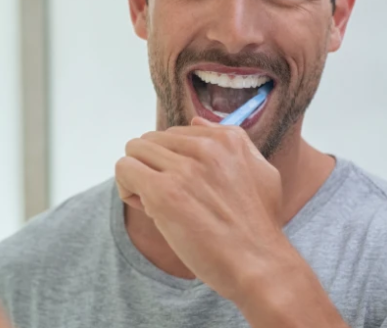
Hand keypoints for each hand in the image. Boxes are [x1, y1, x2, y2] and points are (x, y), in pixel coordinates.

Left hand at [115, 118, 285, 302]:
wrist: (259, 264)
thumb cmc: (259, 227)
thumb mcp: (261, 172)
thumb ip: (232, 143)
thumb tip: (196, 122)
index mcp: (227, 139)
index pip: (176, 134)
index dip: (173, 161)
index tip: (184, 187)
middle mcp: (205, 147)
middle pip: (151, 140)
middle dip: (153, 167)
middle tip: (168, 198)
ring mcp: (184, 168)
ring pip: (134, 151)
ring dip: (138, 177)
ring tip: (156, 204)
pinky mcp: (164, 192)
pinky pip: (125, 170)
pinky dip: (127, 189)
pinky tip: (147, 209)